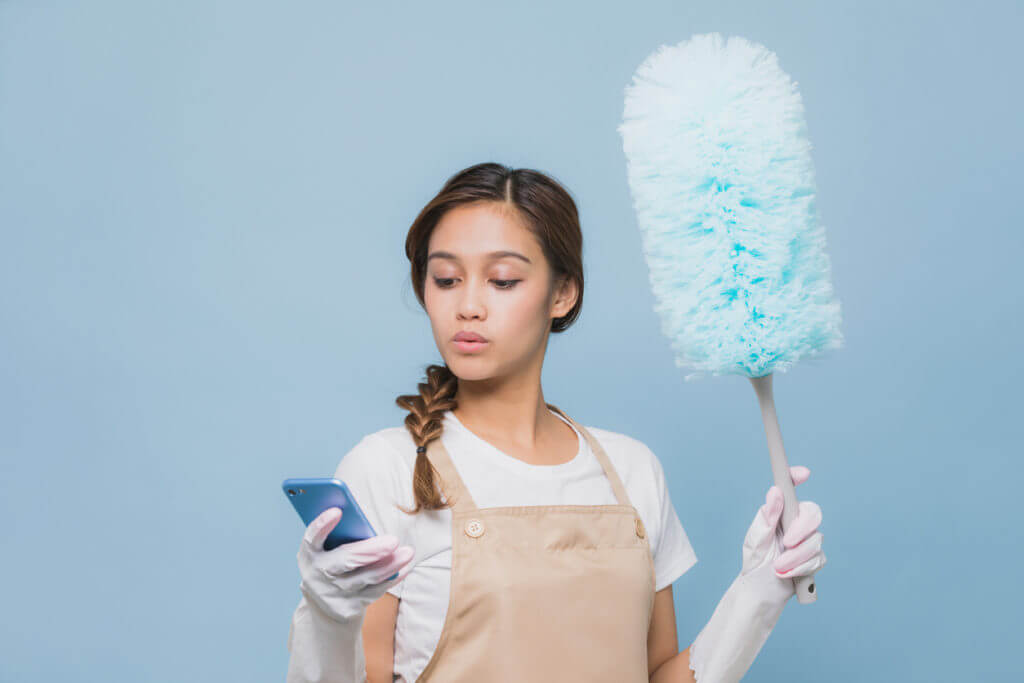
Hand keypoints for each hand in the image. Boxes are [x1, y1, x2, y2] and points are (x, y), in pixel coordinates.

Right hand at [296, 507, 415, 622]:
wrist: (323, 604)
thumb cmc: (331, 562)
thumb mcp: (328, 549)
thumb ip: (341, 535)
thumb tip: (367, 525)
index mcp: (309, 554)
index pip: (312, 538)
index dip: (322, 525)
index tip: (337, 511)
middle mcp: (317, 575)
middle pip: (346, 560)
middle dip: (371, 551)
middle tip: (393, 541)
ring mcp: (332, 595)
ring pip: (366, 578)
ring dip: (390, 565)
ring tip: (408, 552)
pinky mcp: (348, 609)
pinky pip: (374, 592)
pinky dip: (391, 578)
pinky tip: (404, 567)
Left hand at [741, 465, 826, 595]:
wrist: (761, 591)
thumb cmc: (755, 562)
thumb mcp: (756, 540)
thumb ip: (766, 518)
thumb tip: (774, 492)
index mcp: (779, 513)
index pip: (790, 490)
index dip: (796, 478)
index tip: (803, 474)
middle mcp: (795, 523)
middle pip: (813, 513)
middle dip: (802, 529)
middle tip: (786, 543)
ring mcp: (807, 540)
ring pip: (816, 540)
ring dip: (796, 556)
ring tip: (778, 567)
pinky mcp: (815, 558)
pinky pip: (818, 559)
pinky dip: (801, 568)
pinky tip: (787, 574)